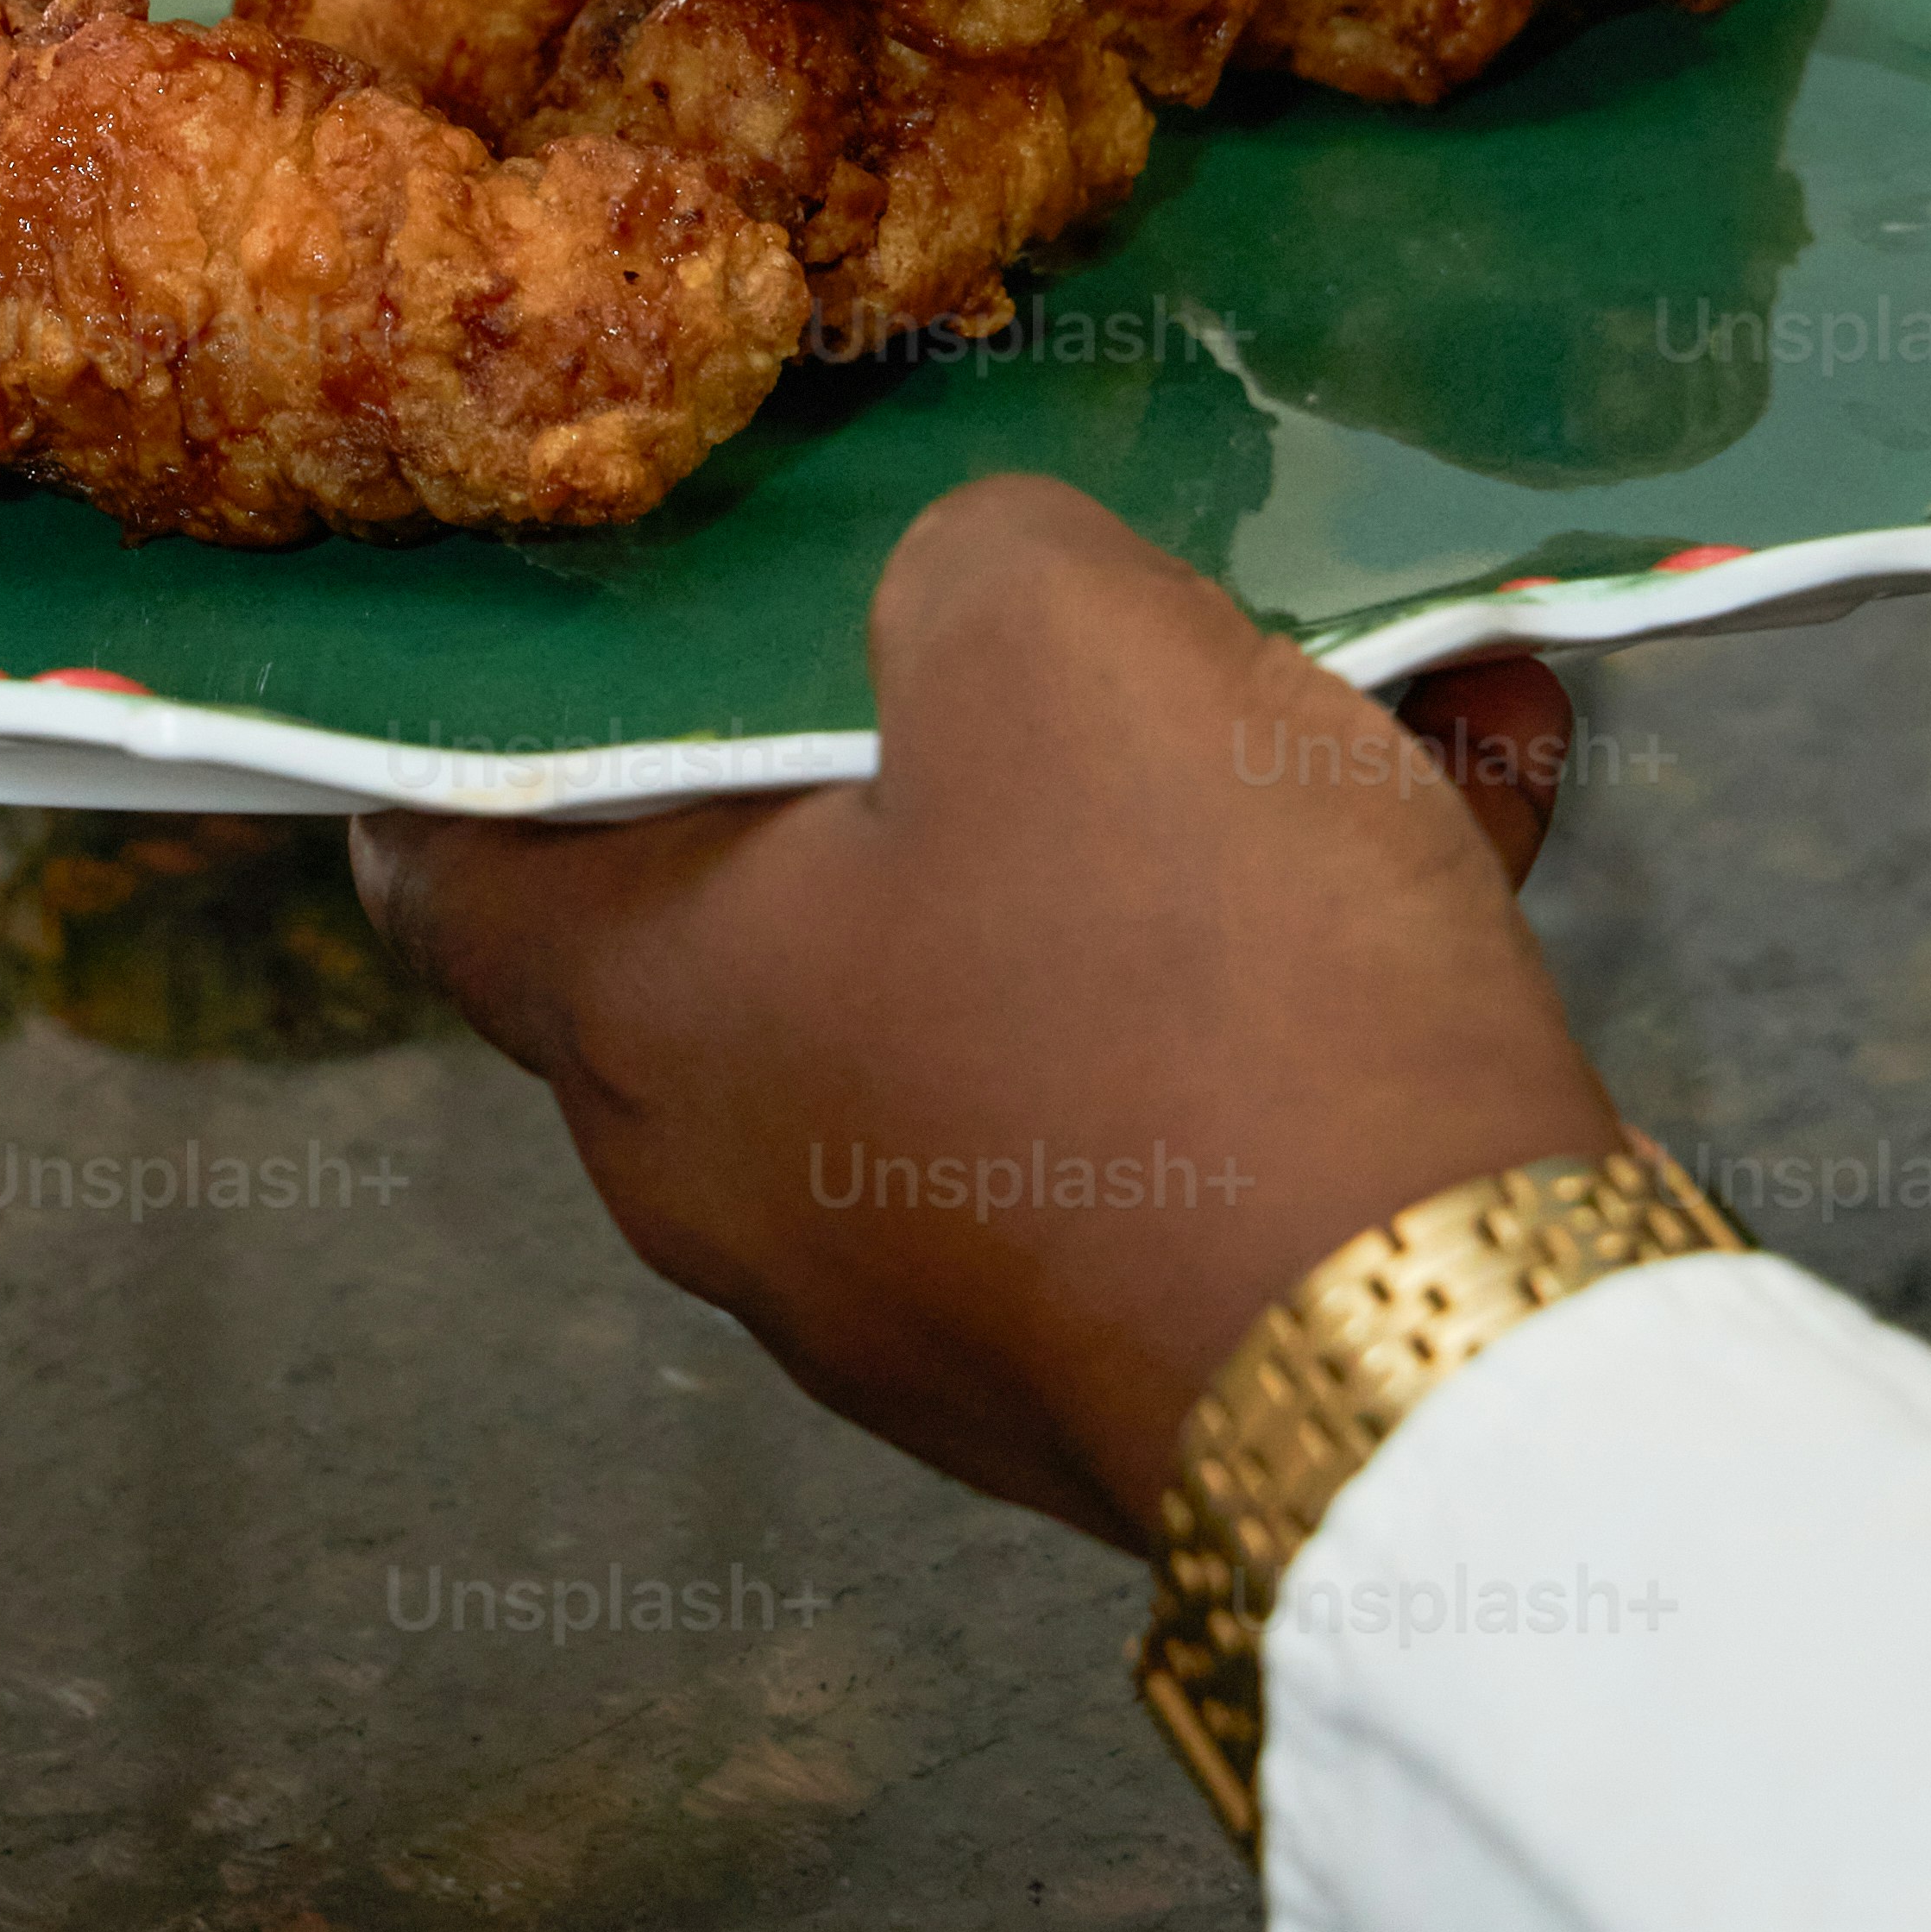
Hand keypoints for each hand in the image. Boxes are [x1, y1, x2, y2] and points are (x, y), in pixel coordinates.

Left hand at [353, 477, 1619, 1550]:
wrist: (1455, 1374)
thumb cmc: (1180, 974)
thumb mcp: (1051, 630)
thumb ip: (968, 557)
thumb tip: (986, 604)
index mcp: (651, 1020)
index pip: (453, 865)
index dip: (473, 724)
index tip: (539, 620)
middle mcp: (755, 1181)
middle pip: (782, 885)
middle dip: (928, 716)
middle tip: (1035, 591)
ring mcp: (952, 1283)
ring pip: (1033, 959)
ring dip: (1177, 803)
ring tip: (1342, 656)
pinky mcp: (1150, 1332)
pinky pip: (1185, 1071)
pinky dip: (1299, 931)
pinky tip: (1477, 769)